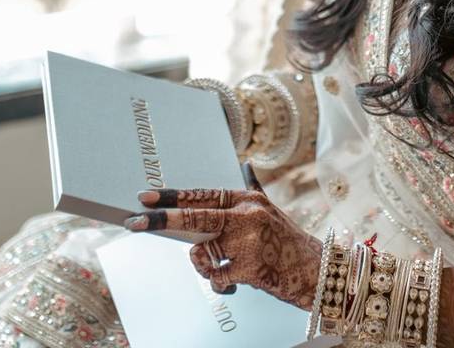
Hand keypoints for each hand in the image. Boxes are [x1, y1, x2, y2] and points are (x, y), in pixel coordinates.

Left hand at [123, 180, 321, 309]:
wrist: (318, 273)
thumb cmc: (288, 245)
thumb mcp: (269, 213)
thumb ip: (249, 194)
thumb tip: (239, 169)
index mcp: (249, 200)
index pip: (204, 194)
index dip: (173, 196)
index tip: (146, 196)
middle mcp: (248, 215)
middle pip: (195, 217)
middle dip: (161, 220)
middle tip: (134, 222)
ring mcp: (249, 240)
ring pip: (203, 253)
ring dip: (207, 267)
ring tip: (229, 270)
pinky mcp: (250, 266)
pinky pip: (215, 277)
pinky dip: (222, 284)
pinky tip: (237, 282)